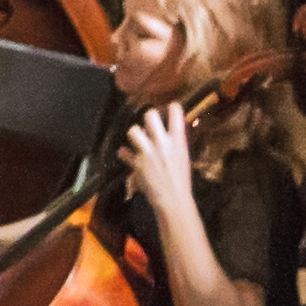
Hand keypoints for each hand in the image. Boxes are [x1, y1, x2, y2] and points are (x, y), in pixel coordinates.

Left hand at [123, 102, 197, 229]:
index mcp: (178, 142)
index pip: (176, 115)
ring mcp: (148, 152)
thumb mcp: (182, 158)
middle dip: (148, 117)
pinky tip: (127, 156)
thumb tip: (164, 132)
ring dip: (134, 135)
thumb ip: (174, 144)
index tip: (171, 106)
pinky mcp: (136, 163)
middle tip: (148, 123)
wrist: (174, 200)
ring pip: (133, 130)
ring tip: (138, 142)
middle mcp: (162, 144)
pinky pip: (123, 152)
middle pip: (150, 116)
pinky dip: (124, 154)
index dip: (173, 107)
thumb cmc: (180, 180)